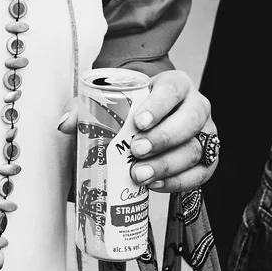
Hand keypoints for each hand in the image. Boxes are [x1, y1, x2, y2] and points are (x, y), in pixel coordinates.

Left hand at [59, 70, 215, 191]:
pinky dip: (178, 182)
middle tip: (135, 151)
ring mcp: (205, 134)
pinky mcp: (207, 160)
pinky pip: (201, 173)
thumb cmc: (128, 112)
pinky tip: (155, 185)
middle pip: (190, 120)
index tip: (138, 121)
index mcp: (175, 85)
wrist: (144, 126)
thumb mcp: (106, 104)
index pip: (173, 88)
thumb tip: (64, 124)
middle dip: (163, 138)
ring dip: (167, 164)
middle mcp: (196, 107)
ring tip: (139, 175)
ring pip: (195, 149)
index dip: (159, 104)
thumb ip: (84, 109)